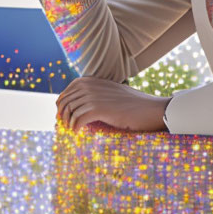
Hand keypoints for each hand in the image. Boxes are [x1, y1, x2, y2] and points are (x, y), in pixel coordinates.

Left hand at [56, 77, 171, 132]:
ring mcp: (93, 96)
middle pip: (65, 102)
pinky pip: (77, 120)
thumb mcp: (112, 92)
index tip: (64, 116)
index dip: (62, 105)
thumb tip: (82, 105)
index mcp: (92, 80)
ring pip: (69, 111)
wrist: (150, 109)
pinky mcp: (98, 109)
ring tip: (72, 130)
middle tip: (65, 126)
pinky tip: (78, 133)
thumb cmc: (133, 104)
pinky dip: (75, 128)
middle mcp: (90, 86)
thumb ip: (97, 93)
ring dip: (68, 123)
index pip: (67, 91)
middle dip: (62, 115)